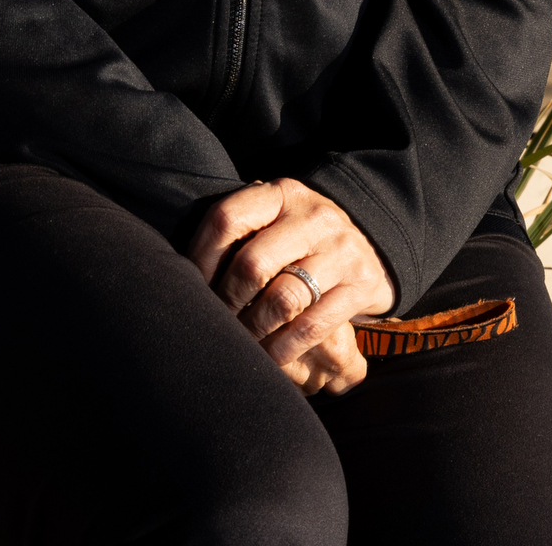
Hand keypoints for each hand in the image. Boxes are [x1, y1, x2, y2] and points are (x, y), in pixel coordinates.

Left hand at [185, 178, 397, 396]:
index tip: (191, 286)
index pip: (227, 219)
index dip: (201, 257)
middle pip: (252, 264)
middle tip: (215, 322)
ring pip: (282, 299)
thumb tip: (182, 271)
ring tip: (240, 343)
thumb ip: (238, 233)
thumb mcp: (274, 219)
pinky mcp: (361, 285)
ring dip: (253, 330)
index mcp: (281, 194)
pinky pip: (313, 326)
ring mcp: (342, 250)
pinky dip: (284, 348)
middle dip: (226, 301)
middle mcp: (313, 216)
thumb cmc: (300, 238)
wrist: (370, 247)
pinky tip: (270, 359)